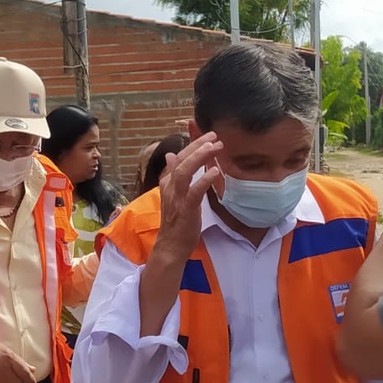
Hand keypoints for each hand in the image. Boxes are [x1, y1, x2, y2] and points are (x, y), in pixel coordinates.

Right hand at [0, 335, 35, 382]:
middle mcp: (2, 368)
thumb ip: (19, 361)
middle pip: (18, 382)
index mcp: (8, 358)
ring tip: (9, 381)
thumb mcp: (6, 349)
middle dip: (21, 382)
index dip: (30, 379)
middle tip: (19, 379)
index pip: (24, 372)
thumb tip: (32, 369)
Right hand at [154, 132, 222, 261]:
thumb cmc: (176, 222)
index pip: (179, 157)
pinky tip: (215, 171)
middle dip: (198, 146)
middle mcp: (170, 187)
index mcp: (167, 183)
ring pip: (185, 172)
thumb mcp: (174, 194)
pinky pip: (194, 191)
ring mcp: (177, 198)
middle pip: (182, 161)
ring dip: (199, 157)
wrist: (170, 246)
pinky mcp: (185, 209)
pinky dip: (204, 180)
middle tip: (214, 136)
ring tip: (214, 147)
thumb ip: (174, 175)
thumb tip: (170, 155)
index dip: (193, 145)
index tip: (209, 136)